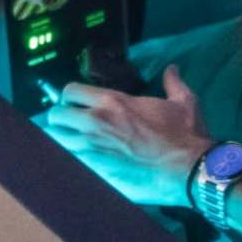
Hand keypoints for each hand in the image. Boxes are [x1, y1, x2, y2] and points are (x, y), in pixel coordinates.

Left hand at [42, 66, 208, 206]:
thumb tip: (172, 69)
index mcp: (112, 102)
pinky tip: (80, 163)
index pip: (69, 91)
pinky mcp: (93, 172)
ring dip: (61, 140)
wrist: (187, 169)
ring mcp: (91, 148)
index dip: (70, 97)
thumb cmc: (184, 135)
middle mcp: (95, 122)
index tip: (77, 104)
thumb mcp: (183, 102)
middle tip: (71, 125)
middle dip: (60, 119)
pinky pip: (67, 161)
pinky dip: (69, 160)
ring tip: (71, 145)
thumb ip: (173, 83)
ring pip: (55, 139)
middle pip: (55, 115)